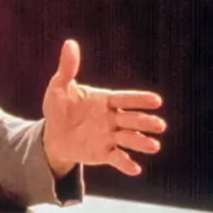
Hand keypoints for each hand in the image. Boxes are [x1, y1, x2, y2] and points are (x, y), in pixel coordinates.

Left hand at [42, 39, 166, 176]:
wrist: (53, 134)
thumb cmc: (59, 108)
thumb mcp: (59, 87)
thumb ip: (67, 68)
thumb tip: (69, 43)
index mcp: (105, 101)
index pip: (124, 99)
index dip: (139, 100)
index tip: (156, 101)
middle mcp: (112, 119)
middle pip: (131, 120)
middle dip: (145, 122)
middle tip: (159, 125)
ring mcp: (110, 137)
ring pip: (128, 139)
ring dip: (141, 143)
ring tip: (154, 146)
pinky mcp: (104, 153)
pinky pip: (117, 158)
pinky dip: (126, 164)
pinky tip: (135, 168)